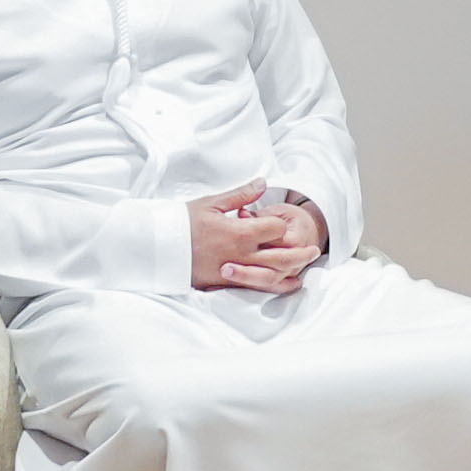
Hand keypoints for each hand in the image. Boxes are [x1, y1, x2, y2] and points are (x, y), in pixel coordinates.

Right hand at [189, 180, 318, 293]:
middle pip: (280, 256)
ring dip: (290, 272)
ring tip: (304, 268)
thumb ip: (240, 195)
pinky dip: (273, 286)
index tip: (282, 220)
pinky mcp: (224, 283)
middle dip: (299, 254)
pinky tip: (284, 284)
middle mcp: (240, 255)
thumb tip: (262, 183)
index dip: (282, 223)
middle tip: (314, 251)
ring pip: (270, 275)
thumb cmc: (183, 222)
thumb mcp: (211, 203)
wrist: (157, 248)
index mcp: (239, 232)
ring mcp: (233, 272)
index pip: (275, 229)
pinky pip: (254, 287)